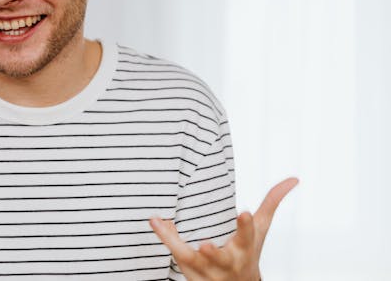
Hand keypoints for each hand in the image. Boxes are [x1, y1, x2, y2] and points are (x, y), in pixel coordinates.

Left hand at [150, 177, 298, 280]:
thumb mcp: (260, 228)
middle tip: (205, 244)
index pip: (247, 237)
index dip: (244, 226)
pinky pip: (176, 254)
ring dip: (180, 247)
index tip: (241, 212)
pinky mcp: (190, 270)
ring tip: (164, 225)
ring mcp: (207, 269)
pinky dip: (165, 238)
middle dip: (213, 253)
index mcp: (245, 247)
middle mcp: (227, 261)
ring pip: (191, 259)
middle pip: (221, 258)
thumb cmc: (248, 251)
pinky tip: (155, 221)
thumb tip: (294, 178)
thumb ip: (272, 202)